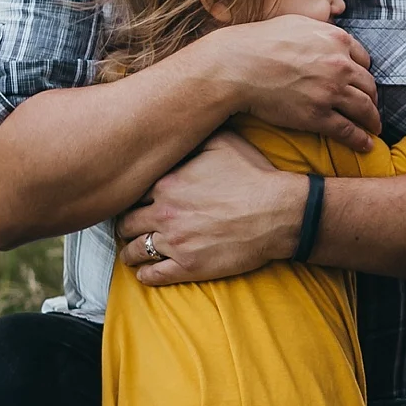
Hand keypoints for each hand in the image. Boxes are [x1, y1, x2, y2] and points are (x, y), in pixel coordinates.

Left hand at [118, 128, 305, 286]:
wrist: (279, 212)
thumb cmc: (255, 175)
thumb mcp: (223, 142)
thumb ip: (193, 138)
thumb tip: (176, 130)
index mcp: (168, 183)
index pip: (132, 193)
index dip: (132, 197)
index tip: (135, 201)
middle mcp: (164, 213)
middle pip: (127, 222)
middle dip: (127, 225)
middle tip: (131, 227)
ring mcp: (175, 242)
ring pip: (134, 250)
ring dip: (131, 251)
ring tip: (133, 252)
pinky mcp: (188, 267)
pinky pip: (153, 275)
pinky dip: (145, 274)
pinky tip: (145, 272)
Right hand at [199, 15, 380, 150]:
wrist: (237, 66)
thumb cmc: (259, 42)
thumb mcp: (296, 23)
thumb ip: (319, 31)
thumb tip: (327, 36)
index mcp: (337, 39)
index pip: (364, 59)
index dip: (364, 73)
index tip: (362, 83)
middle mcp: (340, 64)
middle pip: (369, 85)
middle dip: (372, 98)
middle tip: (371, 107)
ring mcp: (331, 91)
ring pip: (364, 108)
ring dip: (372, 120)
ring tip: (374, 127)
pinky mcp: (318, 115)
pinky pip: (348, 130)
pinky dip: (360, 139)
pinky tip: (366, 145)